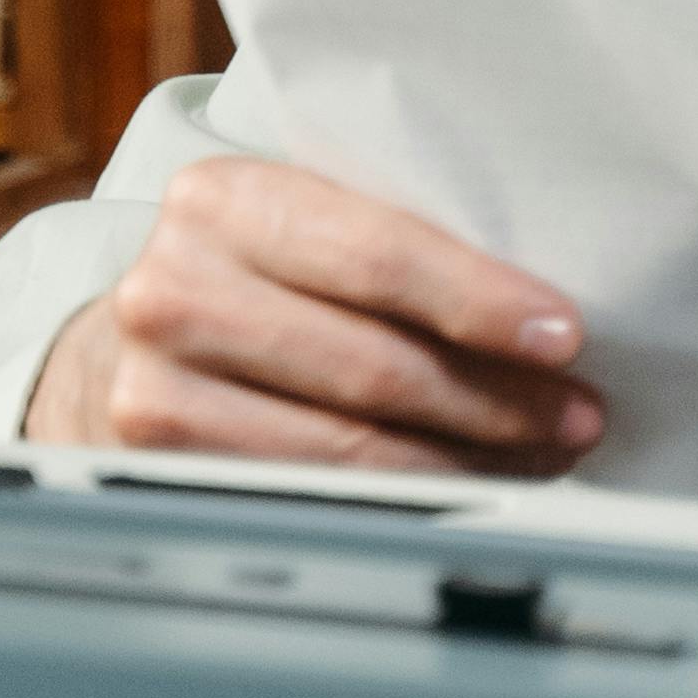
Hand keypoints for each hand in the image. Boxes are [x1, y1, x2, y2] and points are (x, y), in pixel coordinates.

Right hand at [26, 155, 602, 472]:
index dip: (480, 302)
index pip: (377, 254)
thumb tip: (544, 302)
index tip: (564, 335)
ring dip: (466, 459)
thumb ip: (387, 236)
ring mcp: (158, 386)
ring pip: (350, 447)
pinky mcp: (160, 467)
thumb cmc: (248, 280)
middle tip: (578, 414)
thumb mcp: (297, 226)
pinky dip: (407, 498)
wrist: (120, 350)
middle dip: (497, 398)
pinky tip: (465, 487)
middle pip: (373, 364)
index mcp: (225, 198)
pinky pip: (313, 496)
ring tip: (540, 455)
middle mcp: (176, 287)